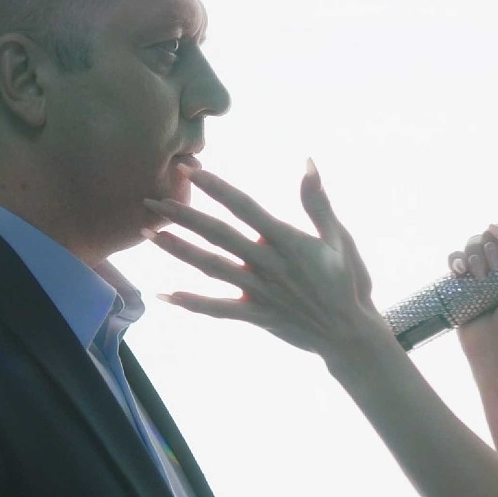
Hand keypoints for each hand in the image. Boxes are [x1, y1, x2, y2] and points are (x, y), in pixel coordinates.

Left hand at [142, 162, 388, 358]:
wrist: (349, 333)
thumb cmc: (347, 282)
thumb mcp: (339, 238)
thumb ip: (318, 202)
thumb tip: (308, 162)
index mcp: (287, 240)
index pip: (244, 207)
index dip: (215, 187)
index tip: (189, 170)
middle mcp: (268, 264)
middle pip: (218, 234)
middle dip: (183, 215)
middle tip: (151, 201)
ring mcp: (259, 291)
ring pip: (211, 267)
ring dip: (178, 250)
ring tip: (148, 234)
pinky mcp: (255, 315)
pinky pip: (218, 309)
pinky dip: (191, 302)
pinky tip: (164, 294)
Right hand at [451, 209, 497, 363]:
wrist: (497, 353)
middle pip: (496, 231)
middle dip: (493, 244)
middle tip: (496, 268)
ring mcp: (485, 271)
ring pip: (474, 241)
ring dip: (475, 254)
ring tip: (479, 278)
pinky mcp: (464, 282)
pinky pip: (455, 257)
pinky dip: (456, 260)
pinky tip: (461, 274)